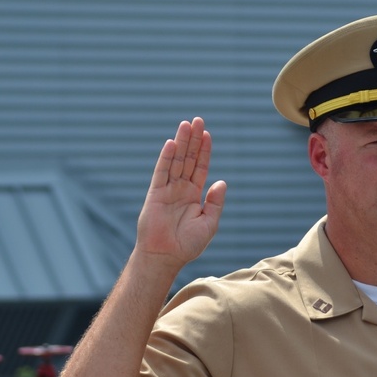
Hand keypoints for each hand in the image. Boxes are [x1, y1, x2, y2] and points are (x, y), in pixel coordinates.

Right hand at [136, 117, 226, 268]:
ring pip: (176, 161)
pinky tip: (172, 143)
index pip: (201, 168)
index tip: (208, 135)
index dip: (205, 151)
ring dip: (181, 143)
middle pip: (189, 159)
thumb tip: (221, 182)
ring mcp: (168, 189)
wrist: (166, 256)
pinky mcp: (155, 193)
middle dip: (193, 140)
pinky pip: (162, 171)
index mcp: (194, 196)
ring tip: (187, 124)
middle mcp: (181, 189)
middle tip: (198, 120)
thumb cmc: (188, 244)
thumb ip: (215, 202)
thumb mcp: (209, 222)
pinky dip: (166, 157)